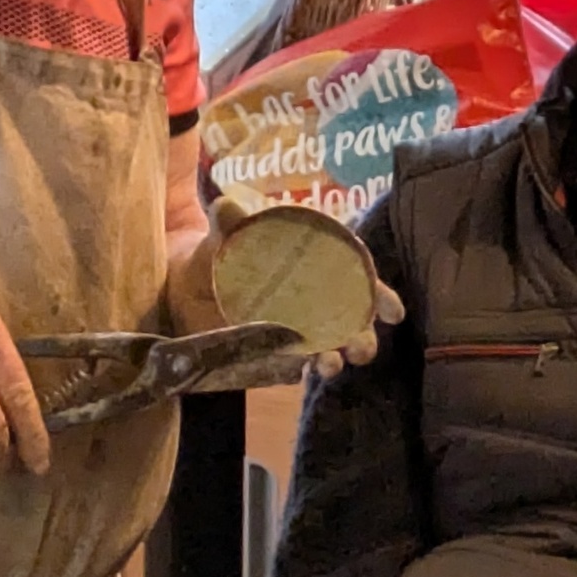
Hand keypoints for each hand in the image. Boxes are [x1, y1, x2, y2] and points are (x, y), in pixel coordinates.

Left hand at [166, 206, 405, 384]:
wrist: (182, 280)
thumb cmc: (221, 249)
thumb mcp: (226, 231)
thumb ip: (229, 220)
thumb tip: (226, 205)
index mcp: (318, 264)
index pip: (359, 279)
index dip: (380, 296)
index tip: (394, 312)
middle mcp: (314, 300)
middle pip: (352, 321)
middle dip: (364, 337)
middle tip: (362, 348)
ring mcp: (295, 329)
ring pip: (328, 349)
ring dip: (334, 359)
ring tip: (331, 365)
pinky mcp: (270, 352)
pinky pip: (289, 366)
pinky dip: (295, 370)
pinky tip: (294, 371)